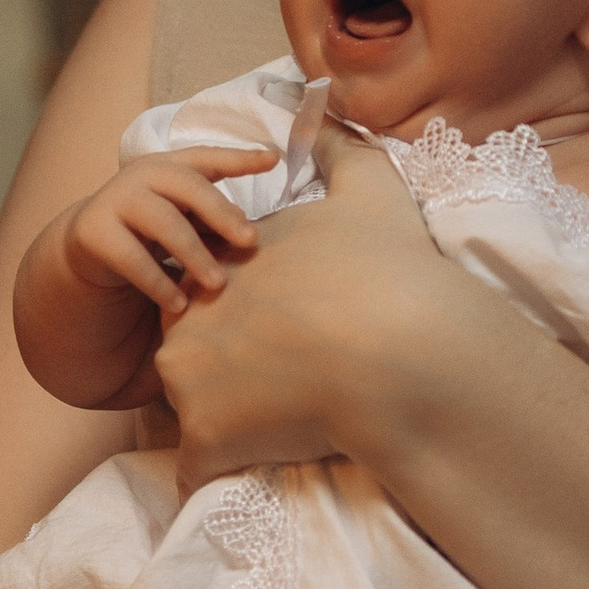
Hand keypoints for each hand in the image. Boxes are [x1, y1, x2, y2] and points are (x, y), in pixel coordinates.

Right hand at [62, 146, 277, 314]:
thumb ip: (212, 220)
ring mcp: (116, 199)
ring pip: (164, 222)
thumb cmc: (151, 228)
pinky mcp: (94, 231)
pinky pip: (132, 258)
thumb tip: (250, 235)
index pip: (208, 157)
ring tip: (218, 284)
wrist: (89, 241)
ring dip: (195, 254)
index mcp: (170, 166)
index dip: (240, 158)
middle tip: (251, 241)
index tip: (273, 161)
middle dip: (222, 213)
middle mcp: (143, 174)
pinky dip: (158, 282)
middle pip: (188, 186)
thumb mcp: (182, 217)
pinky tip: (178, 304)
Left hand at [155, 122, 449, 484]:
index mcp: (219, 267)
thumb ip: (340, 150)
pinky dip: (218, 474)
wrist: (401, 351)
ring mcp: (187, 381)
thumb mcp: (370, 189)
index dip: (254, 322)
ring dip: (226, 424)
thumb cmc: (389, 271)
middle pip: (194, 354)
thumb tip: (326, 115)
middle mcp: (188, 318)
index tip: (294, 338)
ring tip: (284, 425)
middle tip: (289, 386)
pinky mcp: (202, 439)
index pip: (215, 299)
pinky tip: (254, 467)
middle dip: (229, 373)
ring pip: (192, 411)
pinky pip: (196, 470)